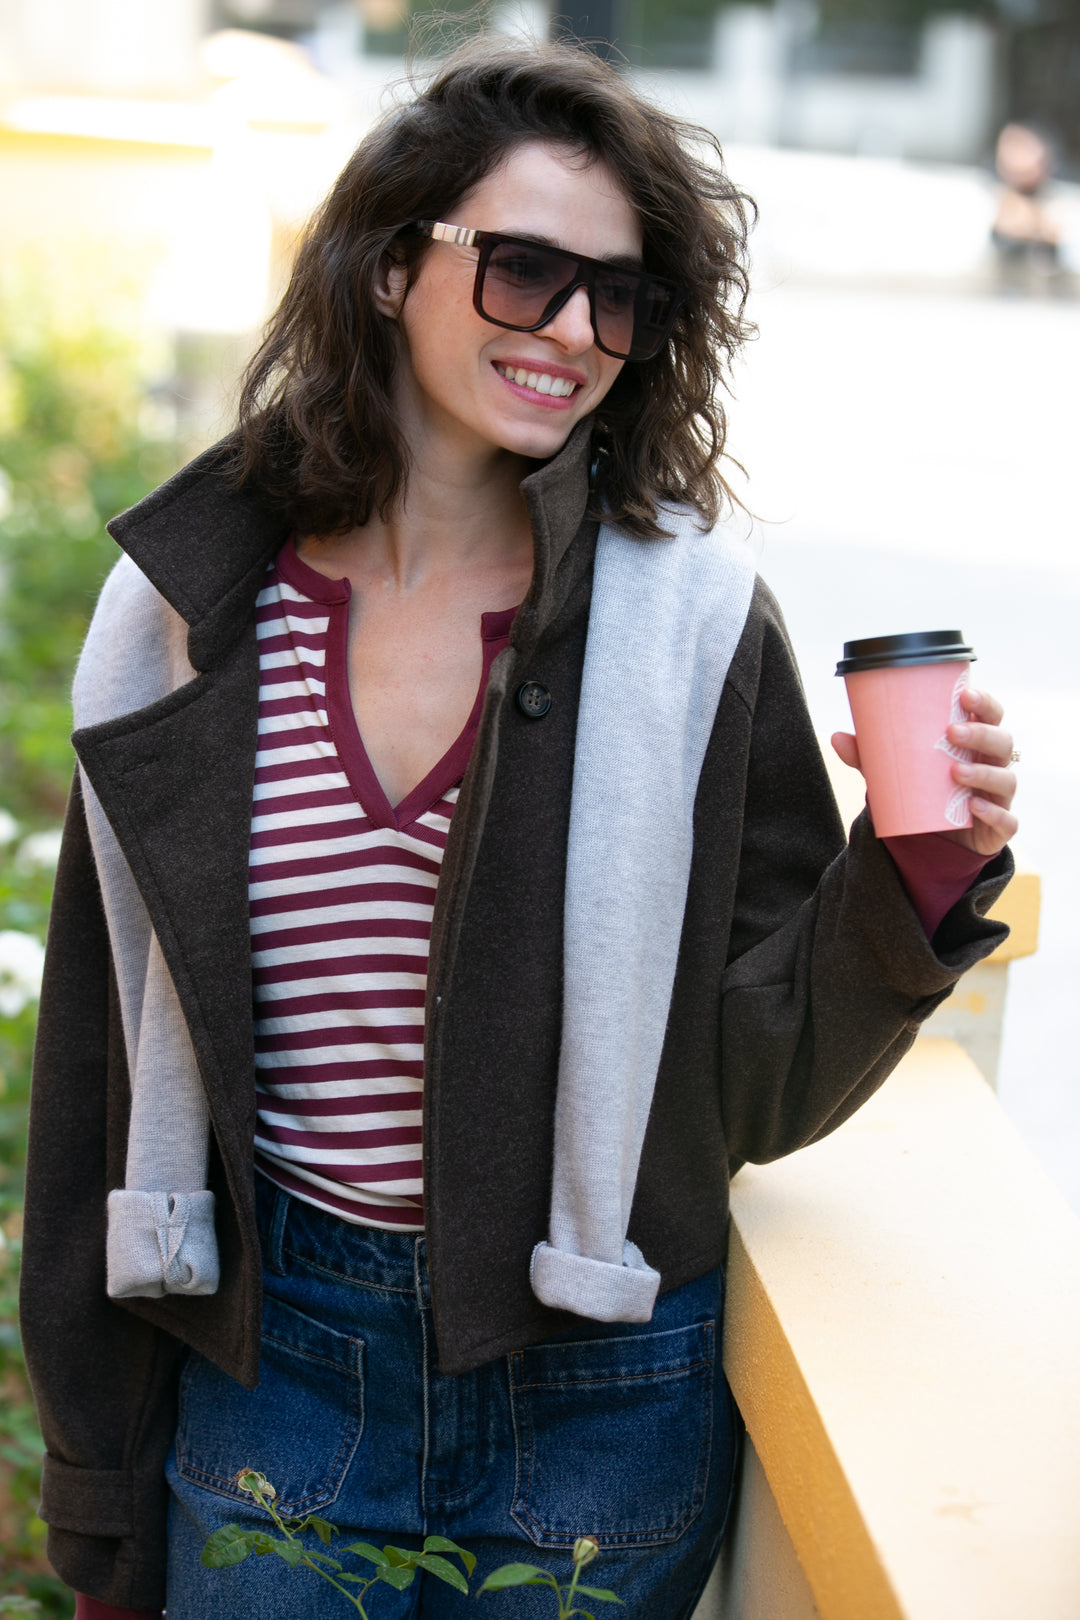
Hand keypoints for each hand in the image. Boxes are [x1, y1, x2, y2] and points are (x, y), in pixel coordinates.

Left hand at [831, 685, 1017, 857]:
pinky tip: (974, 807)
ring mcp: (998, 797)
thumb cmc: (921, 794)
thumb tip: (837, 737)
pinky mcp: (999, 828)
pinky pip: (1007, 820)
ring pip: (1006, 779)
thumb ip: (870, 757)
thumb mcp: (893, 774)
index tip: (965, 695)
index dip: (985, 703)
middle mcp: (993, 765)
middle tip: (951, 733)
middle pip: (1003, 742)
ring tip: (955, 772)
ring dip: (984, 773)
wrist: (931, 843)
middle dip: (981, 734)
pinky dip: (994, 813)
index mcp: (975, 744)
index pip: (992, 716)